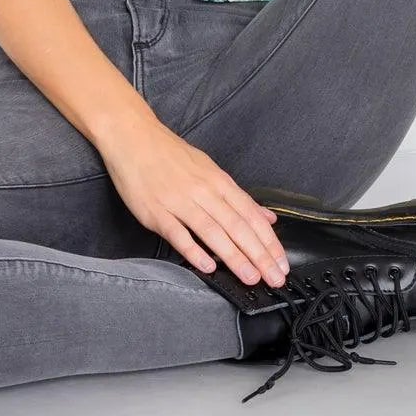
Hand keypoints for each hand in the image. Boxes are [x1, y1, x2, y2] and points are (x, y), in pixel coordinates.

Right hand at [98, 115, 290, 288]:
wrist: (133, 137)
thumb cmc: (170, 155)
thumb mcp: (210, 169)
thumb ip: (238, 197)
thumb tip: (266, 217)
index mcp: (218, 182)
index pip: (251, 215)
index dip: (269, 242)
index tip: (281, 263)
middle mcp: (203, 191)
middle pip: (237, 226)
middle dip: (259, 255)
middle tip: (274, 278)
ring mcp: (179, 202)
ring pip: (213, 232)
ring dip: (234, 257)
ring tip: (250, 277)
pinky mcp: (156, 212)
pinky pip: (178, 234)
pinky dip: (194, 251)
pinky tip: (208, 267)